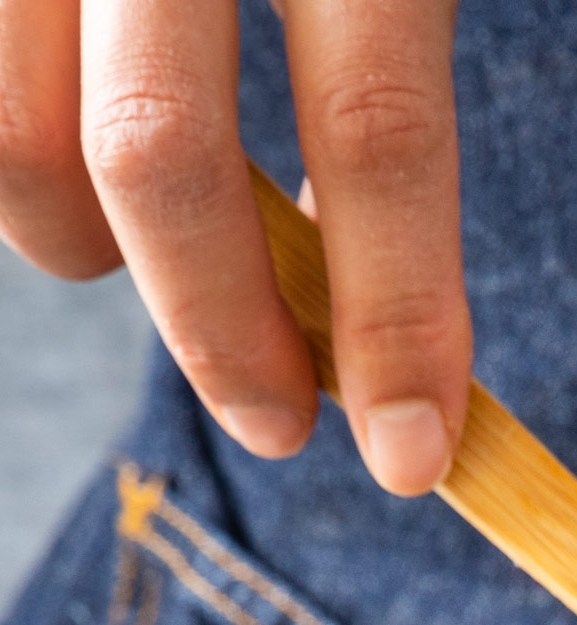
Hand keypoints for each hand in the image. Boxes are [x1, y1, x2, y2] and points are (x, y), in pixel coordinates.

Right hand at [0, 0, 468, 494]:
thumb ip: (371, 91)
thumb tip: (332, 293)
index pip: (379, 136)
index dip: (398, 317)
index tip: (412, 456)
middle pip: (156, 152)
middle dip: (215, 328)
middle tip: (276, 422)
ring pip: (10, 129)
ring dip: (66, 232)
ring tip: (122, 247)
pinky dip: (13, 158)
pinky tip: (61, 170)